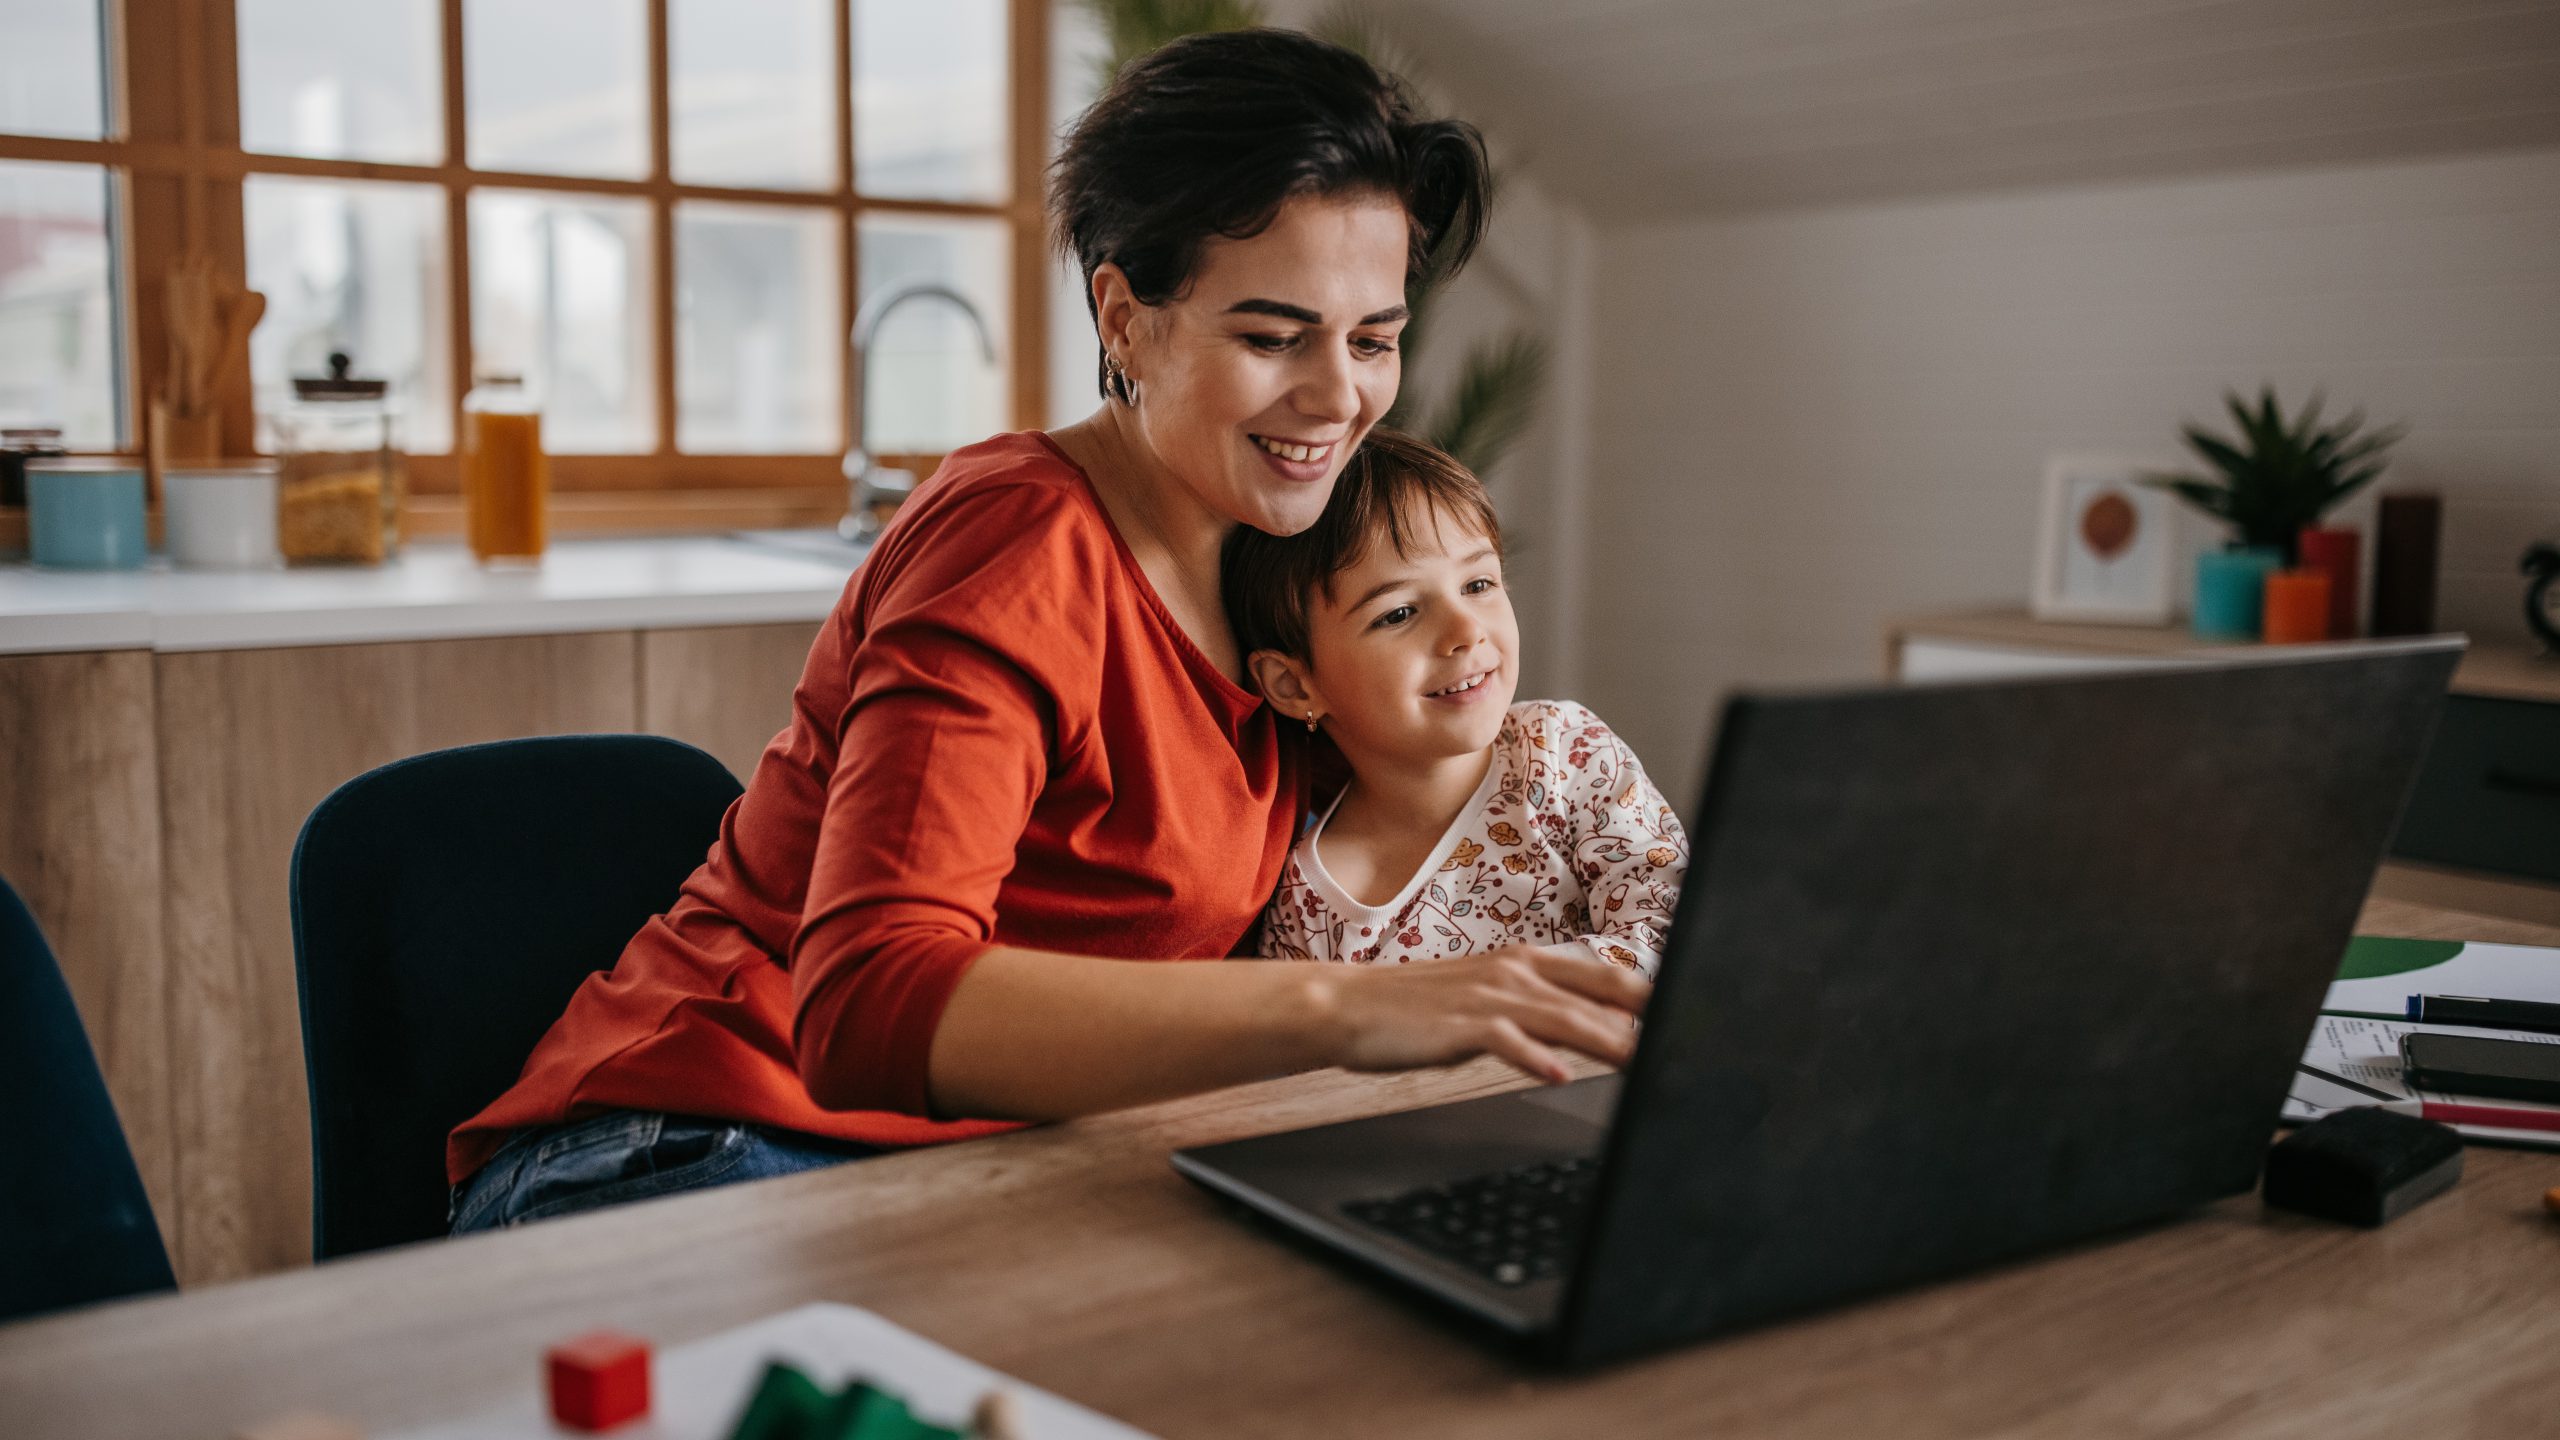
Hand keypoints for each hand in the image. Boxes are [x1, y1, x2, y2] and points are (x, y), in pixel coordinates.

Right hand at [1315, 945, 1649, 1083]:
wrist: (1348, 1005)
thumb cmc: (1417, 1008)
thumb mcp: (1487, 1000)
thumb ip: (1537, 1011)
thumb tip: (1587, 1033)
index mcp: (1525, 962)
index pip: (1602, 976)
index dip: (1647, 997)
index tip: (1685, 1017)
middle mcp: (1514, 972)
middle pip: (1593, 996)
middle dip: (1641, 1020)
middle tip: (1680, 1043)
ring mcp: (1488, 996)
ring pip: (1561, 1017)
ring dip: (1604, 1039)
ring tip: (1639, 1060)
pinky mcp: (1461, 1024)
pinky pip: (1506, 1040)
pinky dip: (1534, 1057)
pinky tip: (1558, 1074)